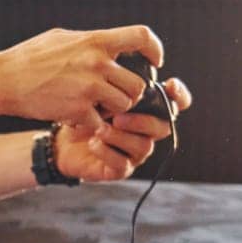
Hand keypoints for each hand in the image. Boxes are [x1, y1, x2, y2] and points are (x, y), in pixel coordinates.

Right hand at [0, 25, 165, 132]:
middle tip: (116, 96)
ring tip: (97, 108)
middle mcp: (97, 63)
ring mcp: (89, 88)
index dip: (155, 49)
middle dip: (130, 93)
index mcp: (95, 41)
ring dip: (114, 110)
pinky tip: (77, 118)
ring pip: (124, 105)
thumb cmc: (29, 57)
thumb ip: (89, 42)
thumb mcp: (62, 38)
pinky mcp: (78, 110)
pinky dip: (91, 124)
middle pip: (138, 84)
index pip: (141, 37)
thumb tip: (109, 45)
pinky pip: (100, 122)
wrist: (4, 80)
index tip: (154, 62)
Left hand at [55, 77, 193, 181]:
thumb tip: (125, 73)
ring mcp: (135, 152)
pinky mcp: (120, 169)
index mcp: (147, 110)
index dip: (180, 96)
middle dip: (142, 120)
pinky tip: (94, 143)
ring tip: (99, 130)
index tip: (170, 85)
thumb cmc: (84, 114)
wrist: (62, 141)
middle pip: (162, 127)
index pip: (176, 103)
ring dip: (121, 137)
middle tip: (118, 116)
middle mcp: (147, 132)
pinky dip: (108, 152)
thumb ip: (117, 84)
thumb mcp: (98, 94)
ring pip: (143, 146)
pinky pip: (122, 164)